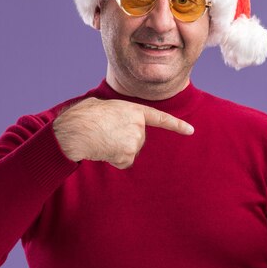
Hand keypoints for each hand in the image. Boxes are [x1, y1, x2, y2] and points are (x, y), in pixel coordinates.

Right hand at [52, 97, 193, 168]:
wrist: (76, 130)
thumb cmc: (82, 116)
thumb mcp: (102, 105)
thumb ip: (116, 113)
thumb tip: (111, 120)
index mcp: (133, 110)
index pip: (160, 118)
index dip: (176, 125)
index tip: (190, 131)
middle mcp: (139, 125)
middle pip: (138, 140)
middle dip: (123, 141)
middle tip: (104, 134)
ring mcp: (135, 140)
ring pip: (130, 152)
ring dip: (116, 150)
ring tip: (101, 140)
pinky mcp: (129, 154)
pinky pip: (123, 162)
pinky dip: (113, 159)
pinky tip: (102, 150)